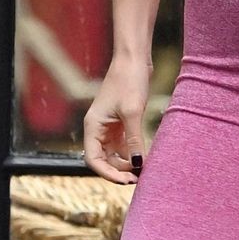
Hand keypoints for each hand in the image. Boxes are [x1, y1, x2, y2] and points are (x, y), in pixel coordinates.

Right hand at [84, 61, 148, 183]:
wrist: (133, 59)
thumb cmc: (129, 81)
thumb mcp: (132, 112)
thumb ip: (134, 139)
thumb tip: (138, 164)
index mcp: (93, 126)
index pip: (93, 159)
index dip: (108, 173)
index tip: (126, 180)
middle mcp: (98, 128)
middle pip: (103, 159)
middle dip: (119, 170)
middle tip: (139, 178)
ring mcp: (109, 126)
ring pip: (114, 153)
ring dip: (127, 163)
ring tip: (143, 170)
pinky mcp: (120, 122)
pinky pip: (123, 144)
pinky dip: (133, 153)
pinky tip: (145, 158)